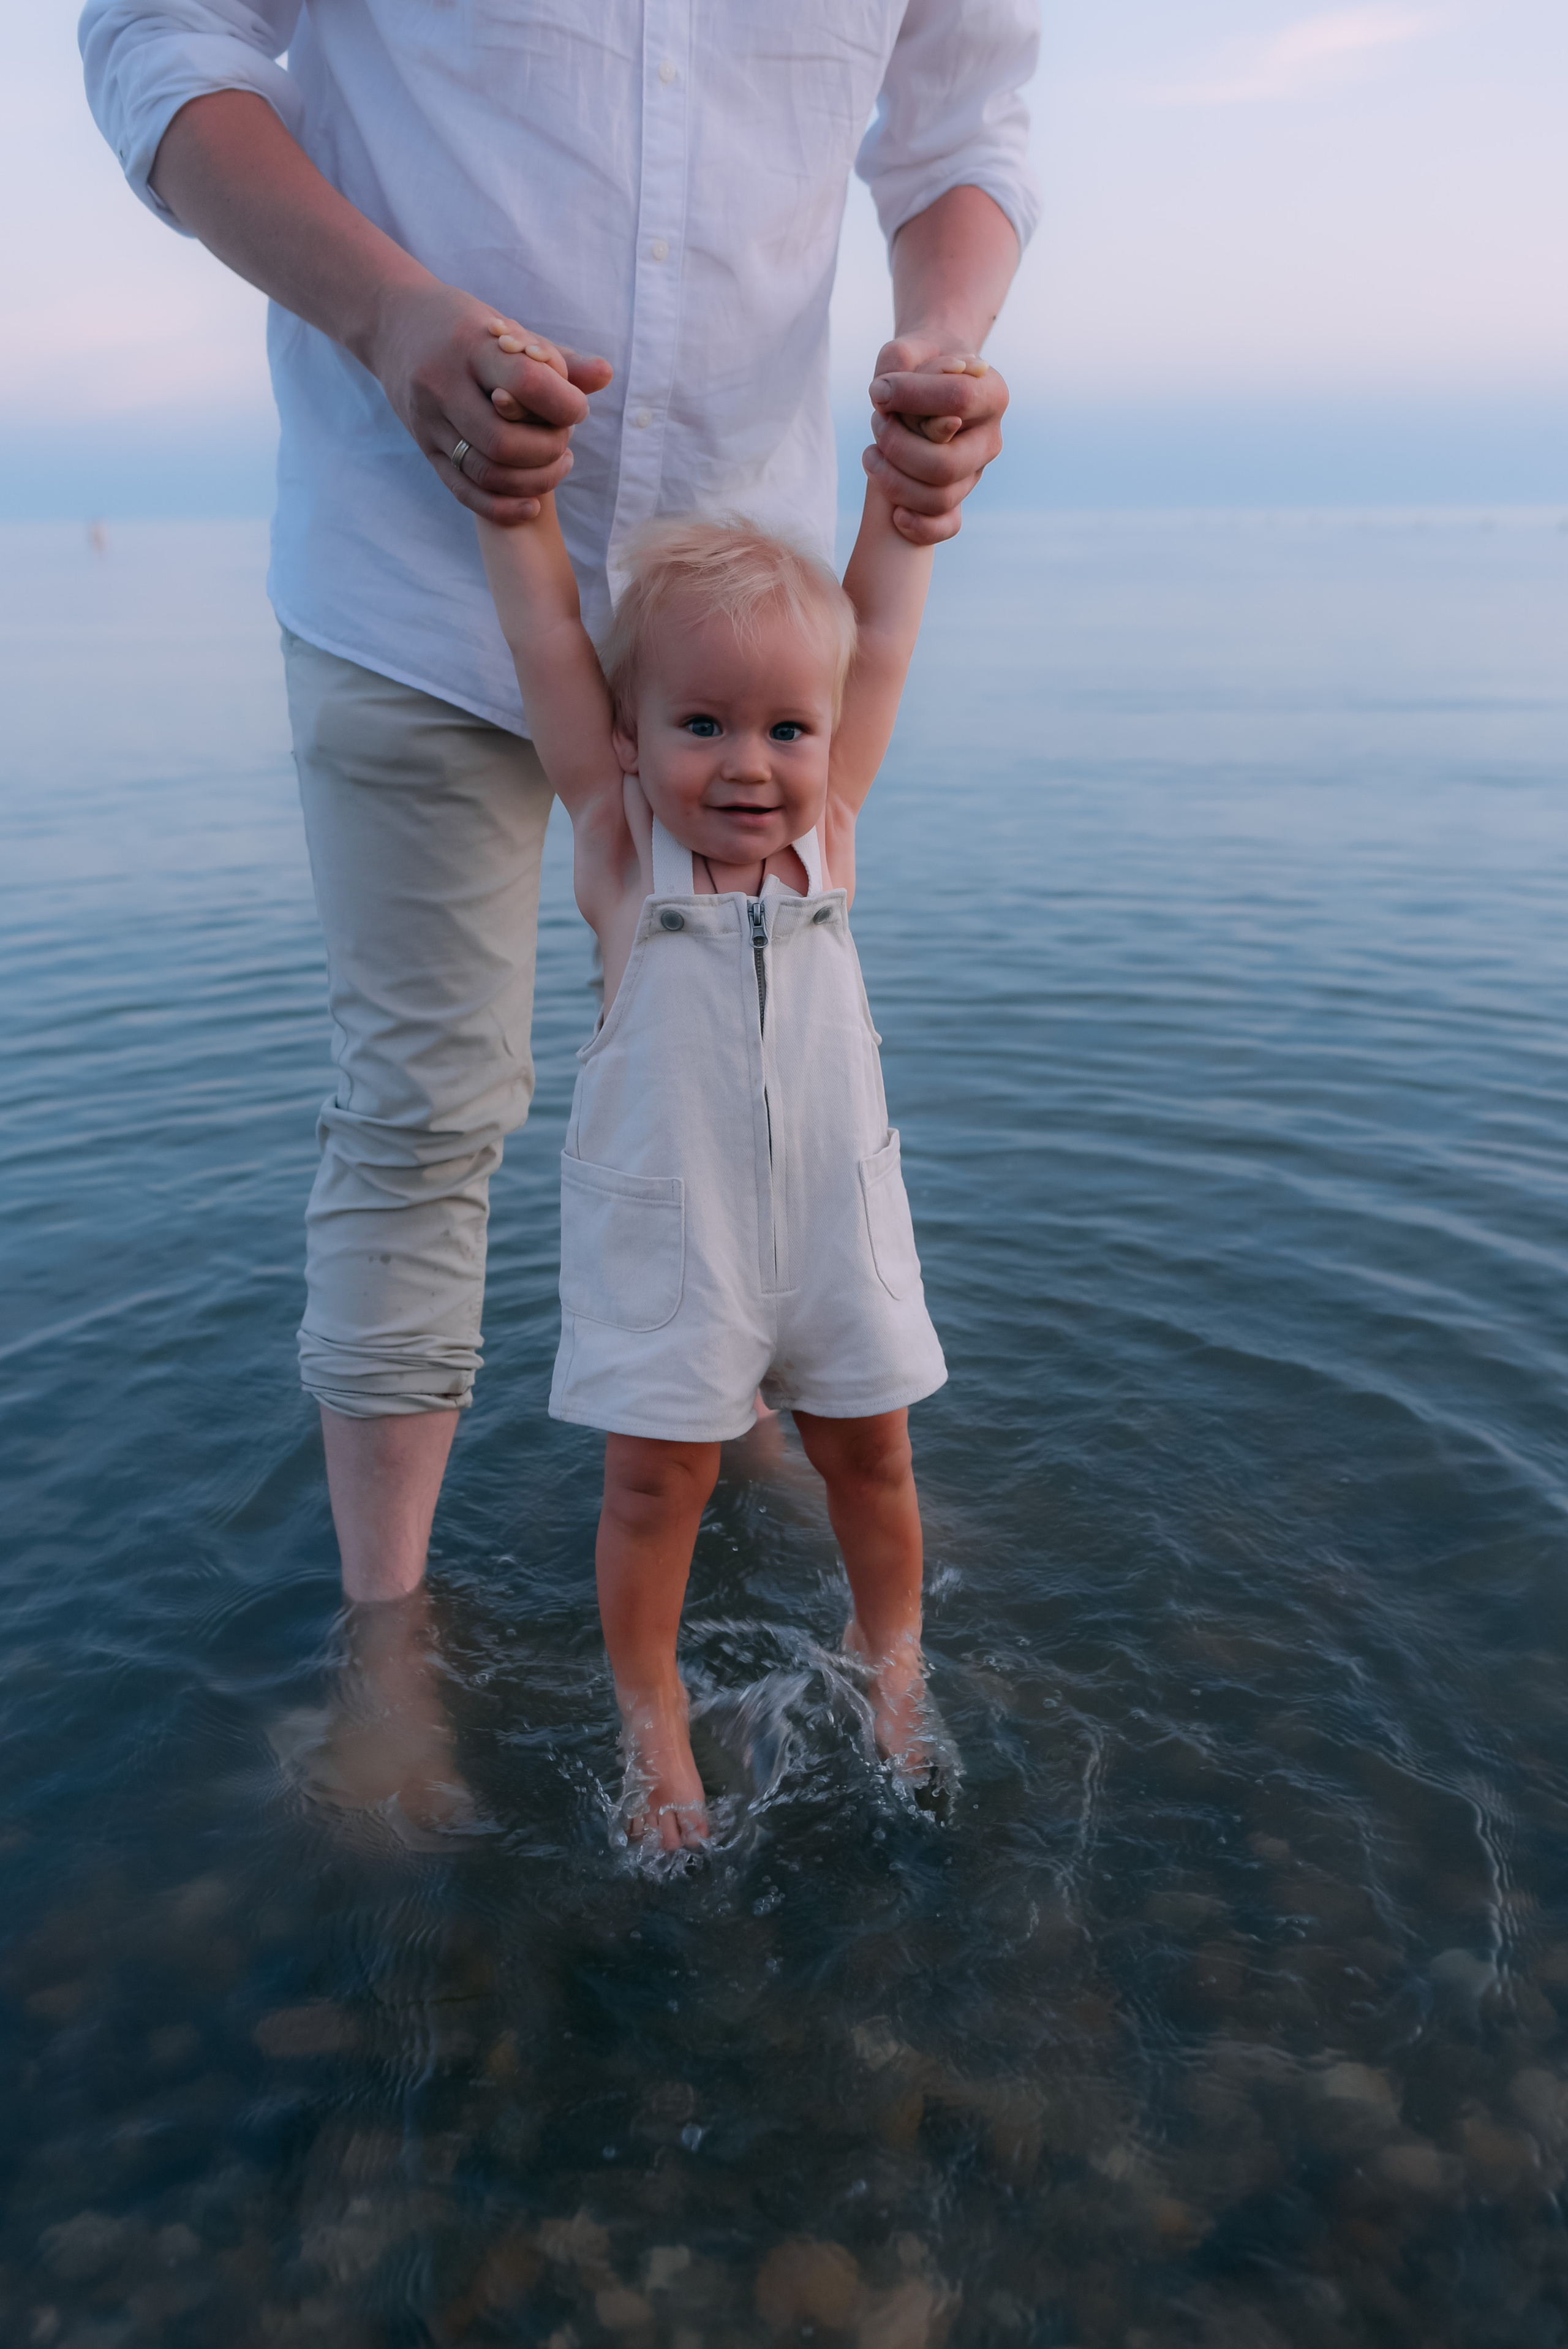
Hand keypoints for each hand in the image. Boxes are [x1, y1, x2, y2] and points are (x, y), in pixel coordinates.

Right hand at [363, 282, 612, 523]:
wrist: (392, 323)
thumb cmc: (464, 327)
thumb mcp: (507, 331)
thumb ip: (557, 358)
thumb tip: (607, 375)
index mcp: (468, 346)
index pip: (525, 385)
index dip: (563, 405)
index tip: (577, 409)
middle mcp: (441, 385)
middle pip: (504, 442)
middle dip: (547, 450)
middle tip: (565, 440)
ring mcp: (428, 422)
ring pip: (486, 472)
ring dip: (533, 479)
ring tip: (559, 463)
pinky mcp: (425, 449)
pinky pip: (463, 492)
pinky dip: (502, 507)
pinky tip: (532, 504)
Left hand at [863, 335, 1008, 544]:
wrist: (927, 384)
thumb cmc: (916, 365)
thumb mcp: (907, 350)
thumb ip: (898, 363)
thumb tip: (885, 399)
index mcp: (992, 394)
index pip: (957, 399)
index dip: (911, 397)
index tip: (879, 390)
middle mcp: (990, 439)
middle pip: (946, 464)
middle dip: (898, 448)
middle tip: (877, 425)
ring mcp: (975, 473)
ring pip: (939, 498)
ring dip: (894, 482)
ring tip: (872, 454)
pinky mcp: (958, 498)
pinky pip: (946, 527)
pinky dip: (920, 527)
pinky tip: (895, 514)